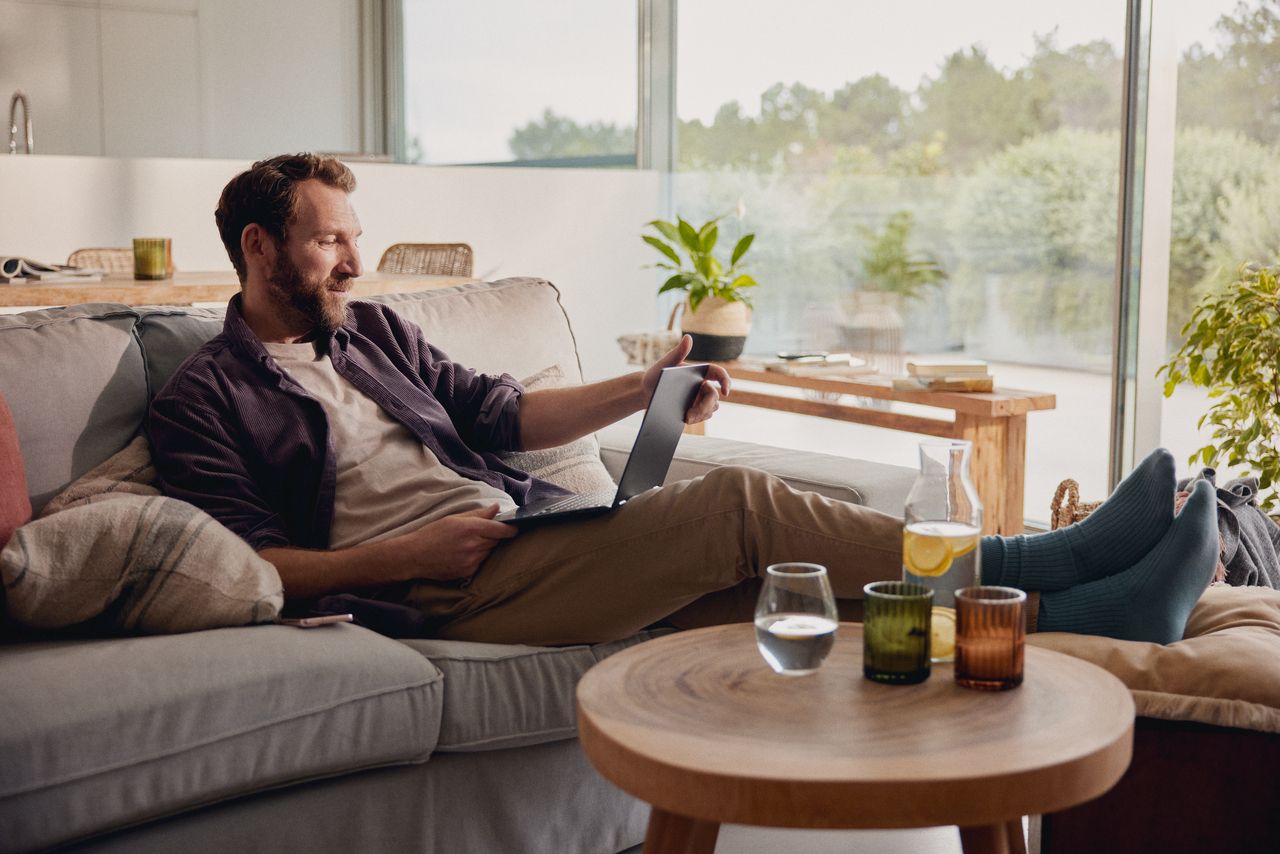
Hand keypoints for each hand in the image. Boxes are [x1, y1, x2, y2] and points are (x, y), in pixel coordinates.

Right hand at [403, 504, 517, 580]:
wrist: (414, 556)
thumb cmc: (432, 534)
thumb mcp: (454, 518)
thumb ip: (478, 514)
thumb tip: (497, 508)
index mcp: (470, 528)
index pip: (500, 529)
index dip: (511, 529)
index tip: (516, 528)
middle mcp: (472, 545)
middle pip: (496, 541)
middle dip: (493, 536)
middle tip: (480, 533)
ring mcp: (471, 561)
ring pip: (488, 552)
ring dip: (484, 547)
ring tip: (467, 544)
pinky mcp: (467, 572)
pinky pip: (480, 563)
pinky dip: (477, 558)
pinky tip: (462, 554)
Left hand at [642, 334, 730, 424]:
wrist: (646, 392)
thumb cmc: (656, 375)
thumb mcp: (665, 364)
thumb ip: (678, 352)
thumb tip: (688, 337)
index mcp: (700, 371)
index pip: (719, 374)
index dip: (726, 381)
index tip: (726, 392)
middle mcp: (703, 384)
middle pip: (714, 397)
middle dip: (705, 407)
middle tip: (690, 415)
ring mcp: (700, 398)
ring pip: (711, 408)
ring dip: (701, 414)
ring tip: (686, 418)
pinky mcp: (695, 409)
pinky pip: (703, 415)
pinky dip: (697, 418)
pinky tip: (686, 420)